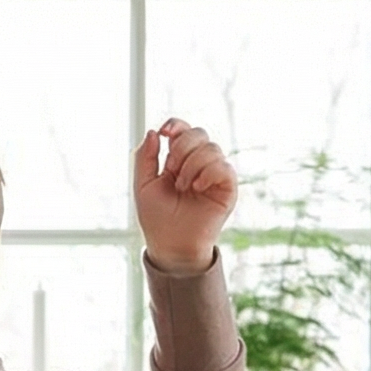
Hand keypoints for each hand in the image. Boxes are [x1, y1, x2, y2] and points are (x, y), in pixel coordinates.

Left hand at [135, 119, 237, 273]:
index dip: (176, 125)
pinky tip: (197, 187)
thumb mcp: (143, 186)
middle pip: (198, 133)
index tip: (166, 132)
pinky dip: (208, 172)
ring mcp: (213, 175)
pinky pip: (223, 166)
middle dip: (182, 147)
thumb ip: (145, 158)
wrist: (171, 245)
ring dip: (192, 165)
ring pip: (211, 148)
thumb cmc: (157, 219)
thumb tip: (154, 132)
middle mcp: (198, 164)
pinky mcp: (227, 187)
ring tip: (182, 187)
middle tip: (173, 170)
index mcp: (179, 161)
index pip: (183, 131)